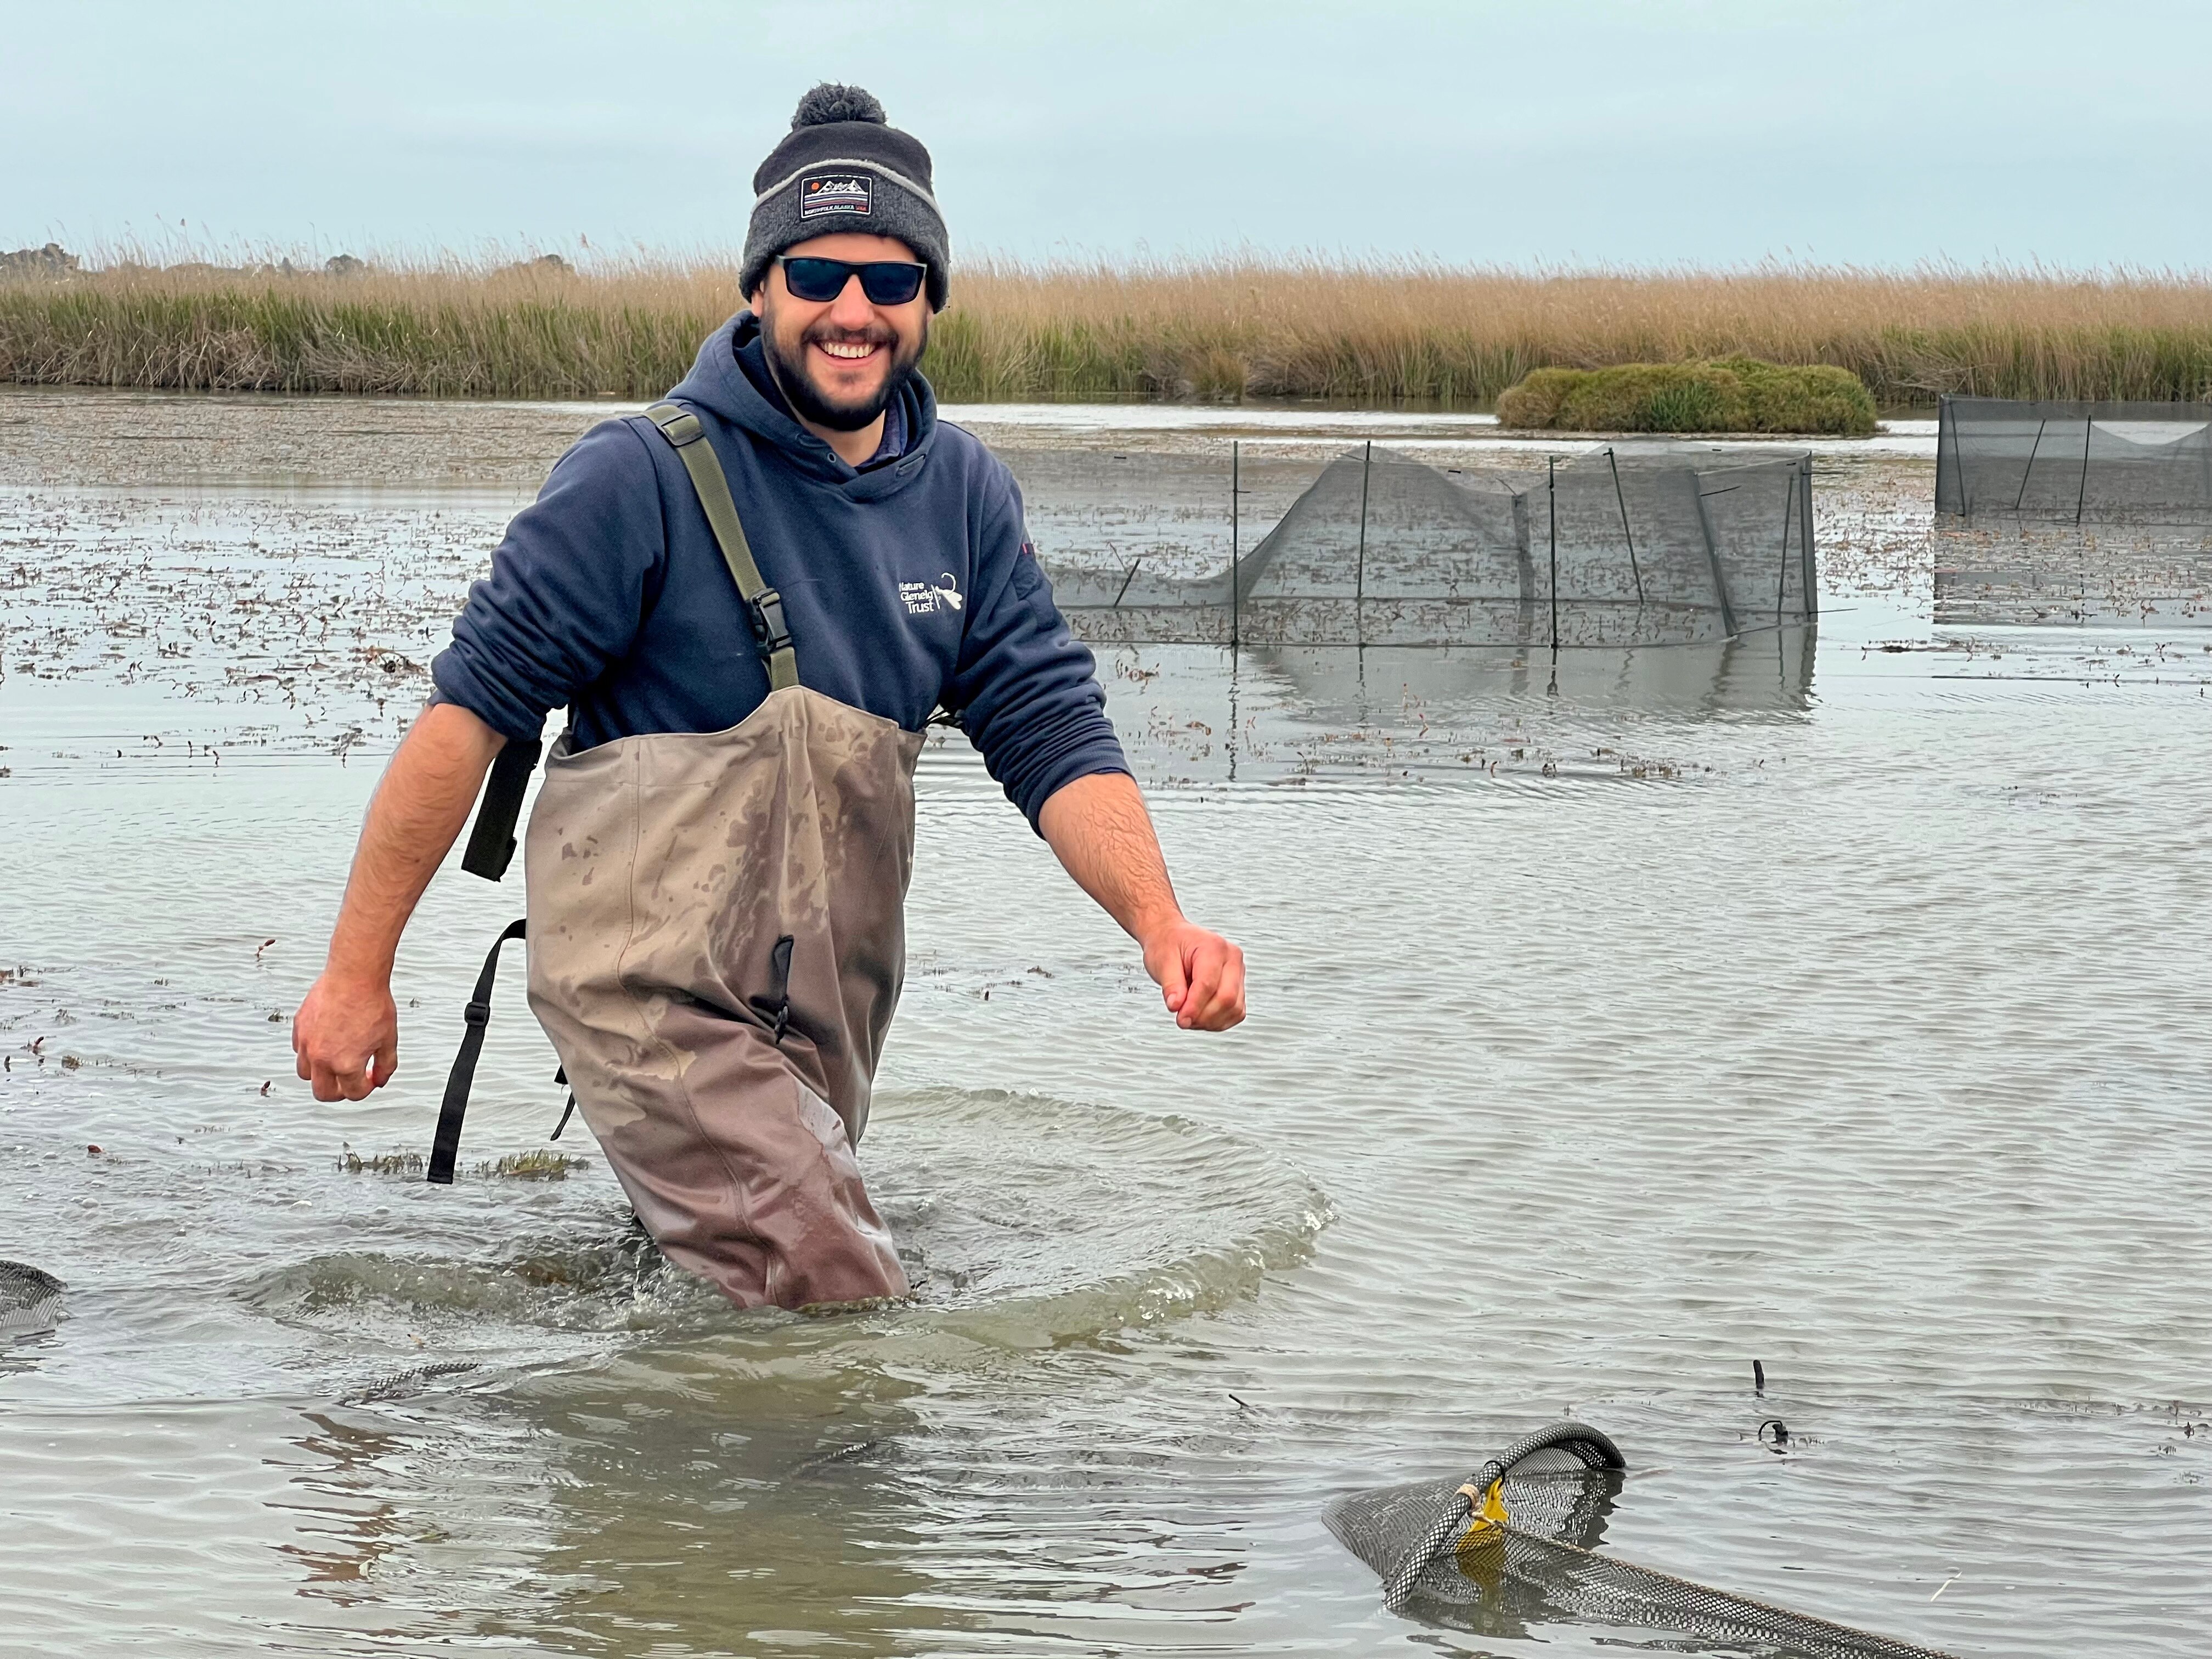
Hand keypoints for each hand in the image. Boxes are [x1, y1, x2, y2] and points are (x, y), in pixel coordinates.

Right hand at [292, 971, 399, 1101]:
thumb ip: (386, 1065)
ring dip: (321, 1074)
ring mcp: (307, 1043)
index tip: (370, 1078)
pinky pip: (299, 1050)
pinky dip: (311, 1053)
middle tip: (351, 1081)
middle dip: (340, 1091)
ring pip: (306, 1074)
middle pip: (323, 1093)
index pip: (353, 1093)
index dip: (366, 1088)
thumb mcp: (389, 1039)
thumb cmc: (371, 1002)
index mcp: (346, 1064)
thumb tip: (380, 1079)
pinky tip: (326, 1043)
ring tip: (336, 1063)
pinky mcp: (299, 1028)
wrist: (354, 975)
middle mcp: (321, 1057)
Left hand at [1141, 921, 1246, 1031]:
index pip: (1209, 984)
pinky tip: (1201, 1016)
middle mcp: (1231, 959)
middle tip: (1182, 1019)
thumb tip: (1177, 1006)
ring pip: (1233, 1009)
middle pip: (1226, 998)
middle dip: (1203, 1016)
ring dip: (1210, 1021)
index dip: (1194, 1006)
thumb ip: (1171, 984)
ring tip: (1189, 1016)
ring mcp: (1237, 973)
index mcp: (1214, 947)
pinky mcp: (1238, 988)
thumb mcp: (1162, 960)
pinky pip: (1235, 1012)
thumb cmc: (1169, 944)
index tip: (1181, 1018)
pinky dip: (1218, 1021)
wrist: (1173, 937)